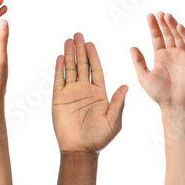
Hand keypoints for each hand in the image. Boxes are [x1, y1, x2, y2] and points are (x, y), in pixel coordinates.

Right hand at [52, 33, 128, 153]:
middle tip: (78, 34)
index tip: (90, 43)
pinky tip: (59, 58)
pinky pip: (58, 81)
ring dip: (69, 55)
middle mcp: (85, 90)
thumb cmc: (100, 138)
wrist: (81, 150)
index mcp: (99, 93)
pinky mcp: (59, 99)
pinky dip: (59, 69)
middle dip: (80, 50)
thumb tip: (125, 85)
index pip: (96, 69)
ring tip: (68, 41)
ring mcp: (71, 94)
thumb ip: (118, 102)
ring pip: (70, 69)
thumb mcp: (114, 120)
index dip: (93, 56)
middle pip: (82, 65)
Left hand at [130, 12, 184, 107]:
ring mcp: (182, 56)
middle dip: (164, 23)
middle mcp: (172, 54)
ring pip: (178, 36)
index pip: (157, 37)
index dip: (154, 27)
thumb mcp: (143, 75)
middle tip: (159, 13)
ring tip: (166, 16)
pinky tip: (178, 26)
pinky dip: (184, 35)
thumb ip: (139, 61)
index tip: (149, 16)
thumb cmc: (158, 93)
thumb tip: (132, 47)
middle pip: (168, 34)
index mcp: (160, 57)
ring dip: (173, 26)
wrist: (173, 105)